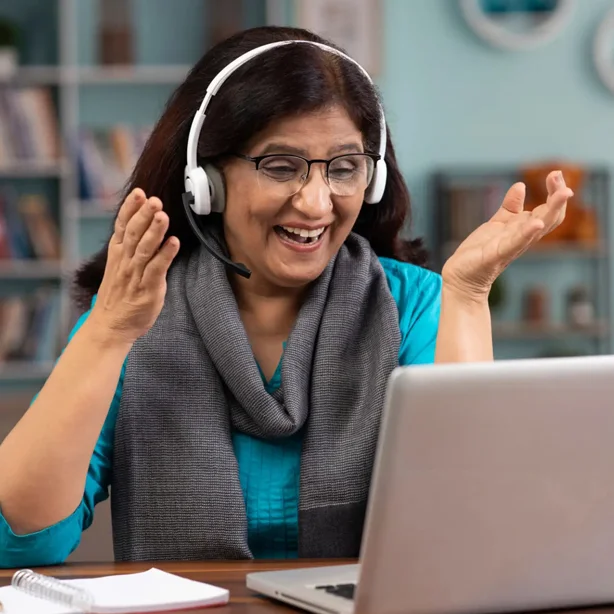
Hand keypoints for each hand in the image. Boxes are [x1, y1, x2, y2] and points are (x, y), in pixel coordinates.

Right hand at [89, 188, 179, 344]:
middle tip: (154, 200)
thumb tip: (142, 224)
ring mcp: (136, 275)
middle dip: (144, 215)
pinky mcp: (147, 289)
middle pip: (134, 233)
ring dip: (155, 231)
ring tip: (163, 215)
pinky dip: (166, 254)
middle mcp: (125, 261)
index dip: (131, 208)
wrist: (110, 326)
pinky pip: (157, 269)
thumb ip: (130, 246)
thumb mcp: (119, 265)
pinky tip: (173, 242)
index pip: (123, 226)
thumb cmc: (119, 295)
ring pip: (145, 248)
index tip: (139, 193)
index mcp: (118, 253)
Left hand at [441, 170, 573, 302]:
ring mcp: (512, 247)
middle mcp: (523, 238)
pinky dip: (527, 232)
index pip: (548, 210)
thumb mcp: (497, 223)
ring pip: (539, 228)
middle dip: (558, 197)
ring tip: (563, 193)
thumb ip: (510, 206)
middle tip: (557, 175)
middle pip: (550, 217)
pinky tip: (536, 222)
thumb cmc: (480, 251)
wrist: (462, 276)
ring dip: (552, 210)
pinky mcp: (497, 255)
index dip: (554, 191)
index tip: (556, 173)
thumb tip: (520, 185)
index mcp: (524, 229)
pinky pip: (516, 243)